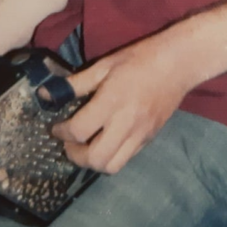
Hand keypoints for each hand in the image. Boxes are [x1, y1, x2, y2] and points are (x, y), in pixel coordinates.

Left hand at [51, 36, 192, 174]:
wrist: (178, 63)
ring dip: (94, 161)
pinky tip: (107, 141)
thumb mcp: (104, 66)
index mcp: (112, 102)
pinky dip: (111, 156)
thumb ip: (75, 83)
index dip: (61, 132)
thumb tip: (48, 94)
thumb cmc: (139, 59)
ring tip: (87, 146)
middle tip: (69, 142)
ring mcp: (140, 134)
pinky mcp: (150, 138)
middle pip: (95, 158)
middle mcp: (126, 123)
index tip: (56, 126)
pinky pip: (126, 159)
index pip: (79, 130)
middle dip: (75, 155)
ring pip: (112, 166)